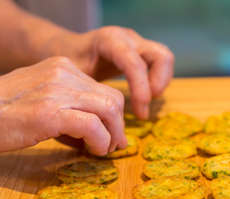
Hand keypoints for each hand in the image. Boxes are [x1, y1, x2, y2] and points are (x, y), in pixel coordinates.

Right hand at [0, 57, 125, 154]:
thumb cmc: (2, 112)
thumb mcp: (41, 98)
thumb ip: (68, 108)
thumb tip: (95, 133)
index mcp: (63, 68)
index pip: (104, 89)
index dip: (113, 115)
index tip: (111, 134)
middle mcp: (64, 74)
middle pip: (113, 98)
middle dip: (119, 125)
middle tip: (115, 145)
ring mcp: (58, 91)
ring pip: (109, 108)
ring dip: (113, 135)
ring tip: (104, 150)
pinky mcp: (50, 113)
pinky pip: (93, 126)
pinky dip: (100, 141)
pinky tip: (93, 151)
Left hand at [45, 26, 174, 118]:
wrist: (66, 48)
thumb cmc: (66, 66)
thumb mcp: (70, 78)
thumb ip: (83, 97)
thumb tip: (96, 130)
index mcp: (109, 41)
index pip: (134, 64)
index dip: (141, 91)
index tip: (140, 115)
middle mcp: (127, 38)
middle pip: (160, 56)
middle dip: (158, 85)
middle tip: (144, 108)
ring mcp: (137, 42)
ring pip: (164, 59)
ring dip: (160, 84)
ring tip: (144, 104)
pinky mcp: (142, 50)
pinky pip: (160, 64)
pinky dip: (157, 83)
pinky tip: (141, 98)